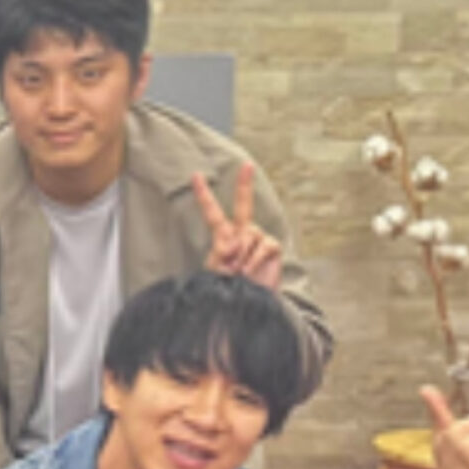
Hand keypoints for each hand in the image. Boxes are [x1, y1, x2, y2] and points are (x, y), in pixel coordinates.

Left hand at [193, 165, 283, 290]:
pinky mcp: (272, 247)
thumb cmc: (228, 287)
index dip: (204, 194)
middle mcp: (242, 232)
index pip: (212, 212)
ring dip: (240, 256)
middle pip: (243, 204)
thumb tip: (234, 243)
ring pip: (249, 235)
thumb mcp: (215, 269)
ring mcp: (258, 238)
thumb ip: (221, 251)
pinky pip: (263, 246)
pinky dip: (253, 259)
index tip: (196, 175)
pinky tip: (249, 272)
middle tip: (247, 164)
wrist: (247, 303)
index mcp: (223, 235)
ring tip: (237, 273)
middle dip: (245, 184)